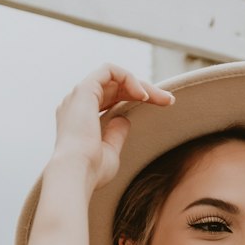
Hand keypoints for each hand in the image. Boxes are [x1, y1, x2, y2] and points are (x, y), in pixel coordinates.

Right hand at [49, 62, 174, 193]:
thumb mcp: (110, 152)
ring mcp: (78, 96)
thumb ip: (116, 134)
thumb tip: (124, 119)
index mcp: (79, 119)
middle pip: (115, 87)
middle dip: (144, 90)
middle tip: (169, 100)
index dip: (134, 99)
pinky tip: (143, 95)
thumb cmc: (91, 172)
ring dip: (140, 84)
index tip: (161, 105)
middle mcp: (76, 105)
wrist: (77, 174)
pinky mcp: (83, 90)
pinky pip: (109, 70)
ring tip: (160, 98)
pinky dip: (128, 77)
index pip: (109, 99)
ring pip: (114, 77)